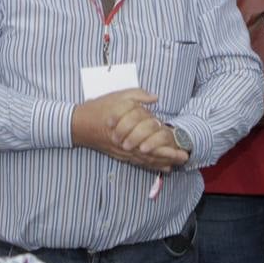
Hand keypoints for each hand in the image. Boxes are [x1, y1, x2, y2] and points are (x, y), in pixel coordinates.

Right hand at [72, 89, 187, 171]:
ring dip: (160, 163)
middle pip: (152, 154)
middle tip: (184, 158)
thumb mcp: (118, 96)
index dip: (167, 146)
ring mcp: (123, 151)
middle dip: (168, 157)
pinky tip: (159, 166)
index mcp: (130, 129)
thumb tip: (155, 98)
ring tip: (175, 165)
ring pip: (145, 160)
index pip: (153, 141)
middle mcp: (128, 144)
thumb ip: (138, 95)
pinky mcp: (119, 154)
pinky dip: (149, 165)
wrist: (79, 124)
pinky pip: (136, 162)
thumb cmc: (99, 108)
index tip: (182, 147)